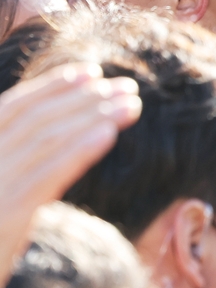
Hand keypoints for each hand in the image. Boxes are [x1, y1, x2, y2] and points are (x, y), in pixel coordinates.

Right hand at [0, 64, 140, 287]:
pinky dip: (79, 149)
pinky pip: (48, 175)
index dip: (53, 86)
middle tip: (126, 86)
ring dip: (93, 116)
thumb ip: (17, 160)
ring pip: (47, 140)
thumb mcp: (0, 190)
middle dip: (84, 98)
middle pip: (37, 119)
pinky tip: (108, 134)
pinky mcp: (6, 215)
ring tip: (131, 105)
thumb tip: (62, 128)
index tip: (91, 72)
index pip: (14, 107)